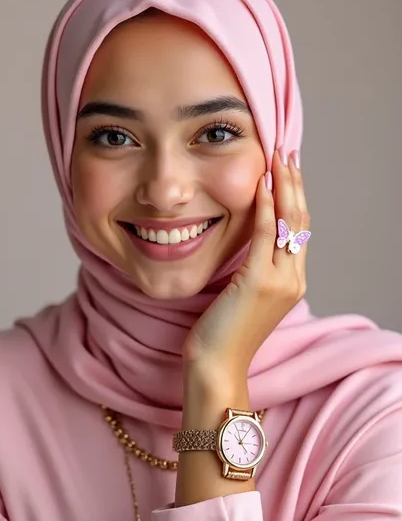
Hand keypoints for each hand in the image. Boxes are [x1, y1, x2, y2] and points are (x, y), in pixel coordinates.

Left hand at [183, 149, 309, 391]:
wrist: (217, 366)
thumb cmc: (223, 335)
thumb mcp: (244, 298)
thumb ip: (254, 272)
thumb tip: (249, 246)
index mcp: (291, 282)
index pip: (299, 230)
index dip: (295, 198)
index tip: (287, 171)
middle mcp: (293, 279)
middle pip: (302, 220)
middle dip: (294, 184)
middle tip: (287, 154)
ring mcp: (280, 281)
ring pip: (290, 223)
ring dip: (284, 186)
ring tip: (277, 158)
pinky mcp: (260, 282)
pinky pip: (266, 236)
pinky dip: (266, 207)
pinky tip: (261, 185)